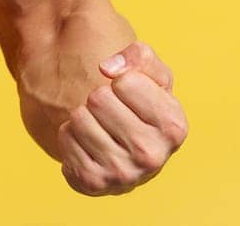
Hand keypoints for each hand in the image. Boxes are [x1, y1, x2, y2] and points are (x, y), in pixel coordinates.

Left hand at [57, 40, 187, 196]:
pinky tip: (88, 142)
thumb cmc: (142, 103)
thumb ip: (139, 56)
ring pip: (79, 118)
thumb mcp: (152, 73)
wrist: (127, 148)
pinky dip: (71, 133)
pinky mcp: (93, 183)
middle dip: (100, 97)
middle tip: (112, 112)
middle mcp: (152, 156)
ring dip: (84, 115)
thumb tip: (107, 68)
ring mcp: (123, 174)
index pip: (124, 81)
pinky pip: (65, 138)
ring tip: (100, 126)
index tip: (130, 96)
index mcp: (174, 127)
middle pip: (98, 99)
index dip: (122, 82)